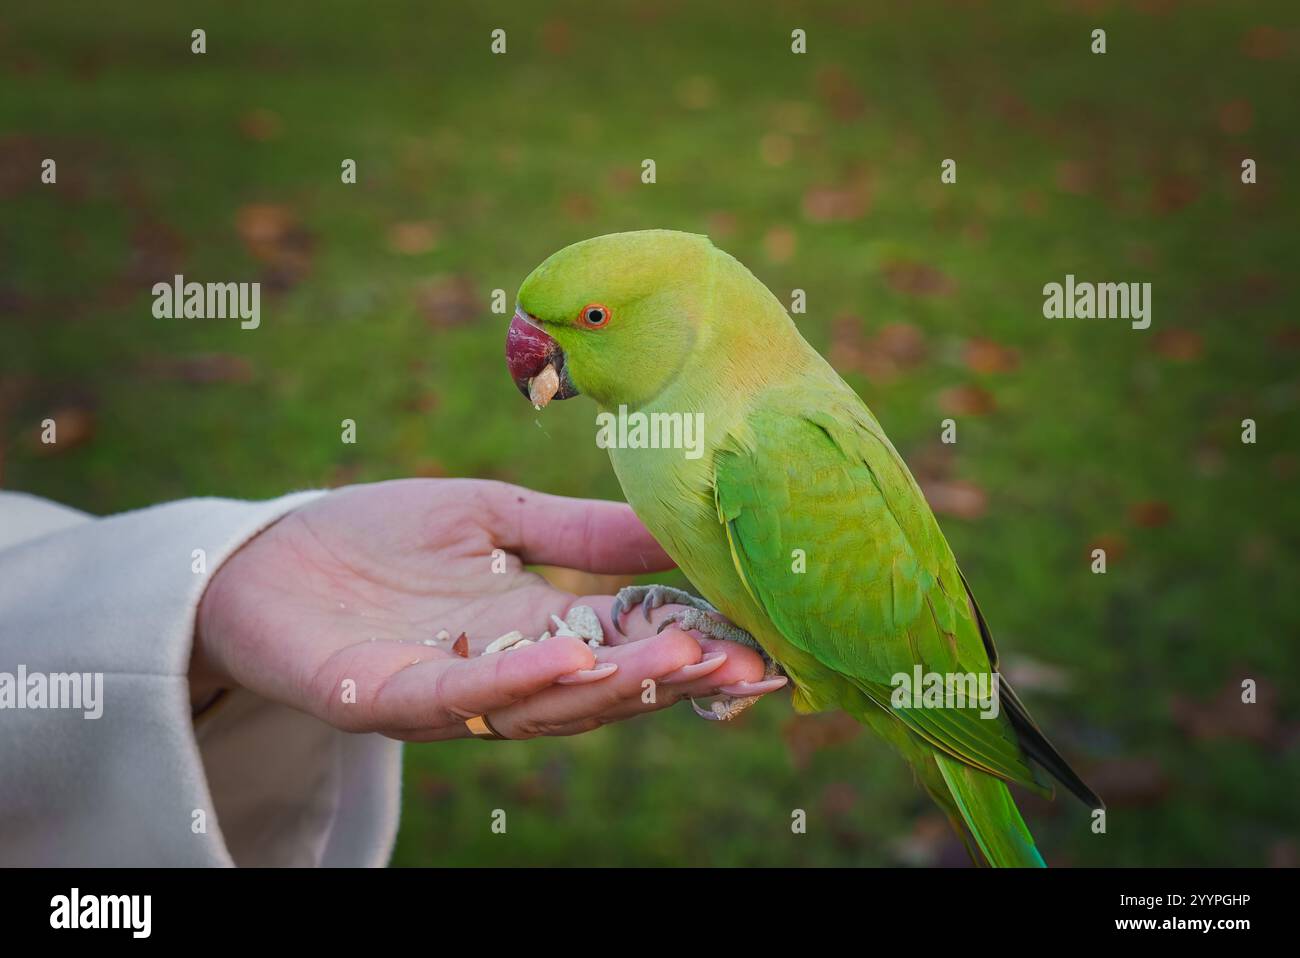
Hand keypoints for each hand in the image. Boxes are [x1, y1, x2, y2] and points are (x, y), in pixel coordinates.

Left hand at [193, 478, 777, 740]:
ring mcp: (448, 691)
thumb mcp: (497, 516)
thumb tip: (677, 515)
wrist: (263, 554)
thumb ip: (579, 530)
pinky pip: (457, 697)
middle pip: (604, 688)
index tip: (762, 637)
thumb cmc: (378, 535)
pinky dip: (517, 681)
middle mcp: (504, 671)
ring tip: (682, 658)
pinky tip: (570, 659)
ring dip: (616, 687)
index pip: (630, 643)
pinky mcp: (381, 694)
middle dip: (676, 678)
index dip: (694, 642)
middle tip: (749, 662)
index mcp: (538, 627)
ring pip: (544, 705)